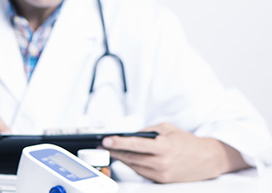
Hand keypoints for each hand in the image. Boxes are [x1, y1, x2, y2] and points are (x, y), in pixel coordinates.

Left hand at [102, 122, 248, 182]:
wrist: (206, 159)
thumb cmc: (186, 141)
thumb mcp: (167, 128)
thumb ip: (147, 131)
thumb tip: (129, 135)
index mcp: (164, 146)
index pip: (136, 145)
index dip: (119, 143)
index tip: (106, 141)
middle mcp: (162, 162)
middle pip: (131, 158)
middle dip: (114, 152)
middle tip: (102, 146)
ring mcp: (162, 174)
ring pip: (134, 166)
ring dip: (121, 159)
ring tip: (111, 151)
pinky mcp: (162, 181)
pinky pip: (141, 172)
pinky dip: (132, 165)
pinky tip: (125, 158)